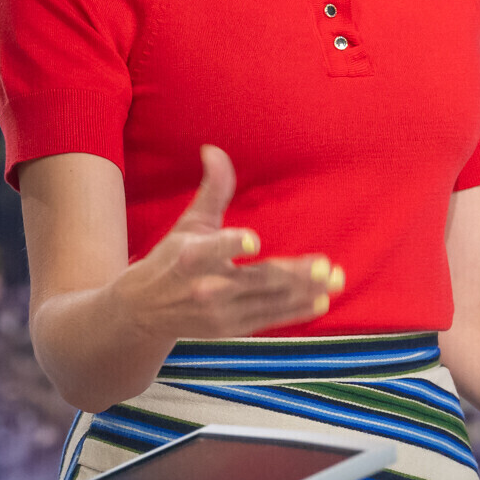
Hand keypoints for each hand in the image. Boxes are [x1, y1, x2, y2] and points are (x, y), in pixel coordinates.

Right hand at [117, 145, 342, 339]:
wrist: (145, 311)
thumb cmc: (171, 259)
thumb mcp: (189, 223)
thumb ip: (212, 190)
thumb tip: (214, 150)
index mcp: (190, 256)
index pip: (212, 250)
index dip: (231, 245)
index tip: (252, 241)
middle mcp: (206, 287)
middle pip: (256, 279)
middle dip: (293, 274)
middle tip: (324, 265)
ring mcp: (220, 312)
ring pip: (270, 301)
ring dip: (305, 291)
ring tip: (335, 279)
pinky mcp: (231, 329)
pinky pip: (270, 319)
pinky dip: (296, 311)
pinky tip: (321, 300)